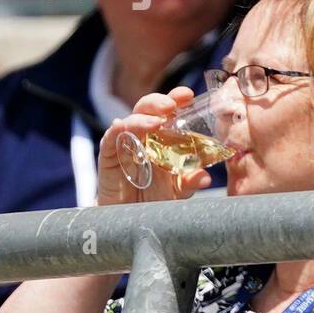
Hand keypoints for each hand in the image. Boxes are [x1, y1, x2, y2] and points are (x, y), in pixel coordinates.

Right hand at [96, 86, 212, 205]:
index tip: (188, 95)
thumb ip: (189, 182)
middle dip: (159, 102)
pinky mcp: (108, 154)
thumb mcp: (177, 191)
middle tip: (172, 104)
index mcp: (164, 137)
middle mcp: (145, 135)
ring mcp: (126, 142)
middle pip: (149, 109)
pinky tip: (123, 126)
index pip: (170, 112)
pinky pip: (111, 137)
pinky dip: (118, 130)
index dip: (177, 99)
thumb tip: (205, 177)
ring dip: (143, 118)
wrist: (130, 217)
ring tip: (156, 122)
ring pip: (131, 120)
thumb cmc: (155, 197)